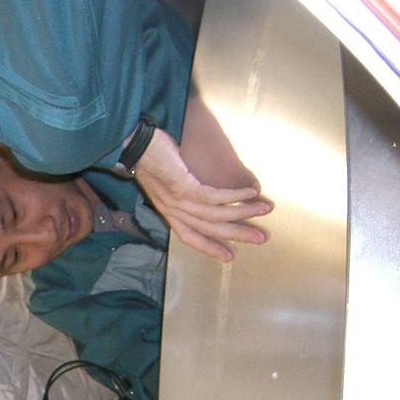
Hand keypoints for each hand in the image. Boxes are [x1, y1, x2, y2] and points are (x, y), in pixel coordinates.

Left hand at [133, 128, 271, 261]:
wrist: (136, 143)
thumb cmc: (152, 157)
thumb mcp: (165, 182)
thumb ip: (181, 194)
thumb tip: (204, 197)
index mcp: (167, 212)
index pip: (190, 237)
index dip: (210, 247)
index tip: (230, 256)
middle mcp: (172, 210)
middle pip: (208, 229)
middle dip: (237, 234)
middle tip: (260, 238)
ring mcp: (177, 200)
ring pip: (215, 215)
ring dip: (243, 213)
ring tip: (263, 210)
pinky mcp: (182, 186)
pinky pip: (214, 198)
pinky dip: (234, 197)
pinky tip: (249, 194)